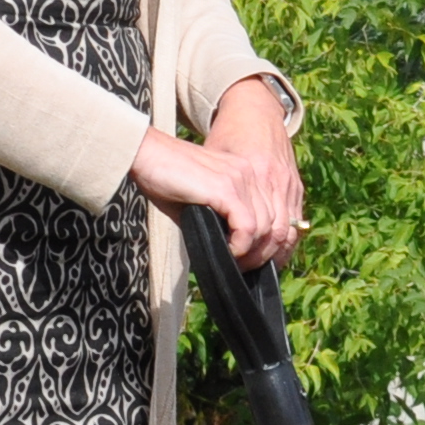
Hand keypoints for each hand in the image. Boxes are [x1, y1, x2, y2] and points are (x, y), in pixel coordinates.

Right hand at [134, 76, 301, 265]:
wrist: (146, 155)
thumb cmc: (165, 179)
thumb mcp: (202, 204)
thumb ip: (222, 221)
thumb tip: (232, 253)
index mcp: (248, 174)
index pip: (278, 214)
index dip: (271, 244)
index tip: (256, 262)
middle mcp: (251, 174)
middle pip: (277, 224)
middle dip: (264, 253)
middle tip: (244, 269)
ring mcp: (241, 179)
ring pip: (265, 228)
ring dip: (252, 253)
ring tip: (234, 264)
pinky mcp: (227, 188)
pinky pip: (248, 227)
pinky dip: (241, 246)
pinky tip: (228, 253)